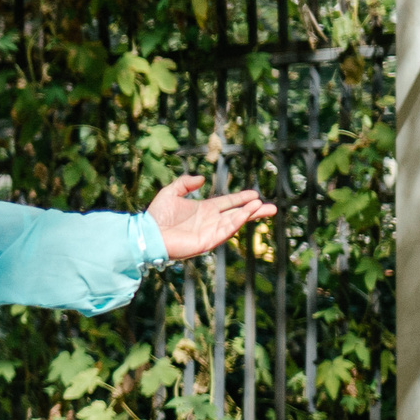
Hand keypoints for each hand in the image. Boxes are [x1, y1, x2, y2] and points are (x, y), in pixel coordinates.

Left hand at [147, 174, 277, 260]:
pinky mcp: (207, 241)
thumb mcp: (171, 192)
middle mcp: (210, 221)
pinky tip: (245, 214)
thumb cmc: (156, 216)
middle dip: (254, 211)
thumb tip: (201, 178)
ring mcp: (210, 232)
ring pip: (234, 222)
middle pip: (237, 214)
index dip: (241, 198)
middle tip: (272, 207)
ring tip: (261, 207)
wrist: (148, 234)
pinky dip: (236, 222)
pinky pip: (225, 231)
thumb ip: (185, 183)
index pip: (228, 203)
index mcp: (204, 210)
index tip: (255, 194)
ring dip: (248, 215)